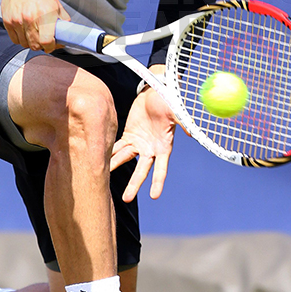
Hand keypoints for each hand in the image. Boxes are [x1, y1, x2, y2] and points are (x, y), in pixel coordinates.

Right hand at [1, 0, 70, 51]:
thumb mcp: (57, 6)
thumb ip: (62, 23)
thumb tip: (65, 38)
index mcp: (45, 14)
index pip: (46, 41)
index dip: (50, 47)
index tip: (51, 46)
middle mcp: (30, 18)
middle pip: (35, 45)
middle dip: (41, 45)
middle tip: (42, 40)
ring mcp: (17, 20)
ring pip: (24, 43)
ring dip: (30, 42)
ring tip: (33, 34)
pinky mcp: (8, 21)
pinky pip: (14, 39)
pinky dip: (20, 38)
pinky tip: (24, 31)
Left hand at [110, 74, 175, 202]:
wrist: (155, 92)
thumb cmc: (168, 102)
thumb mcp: (175, 111)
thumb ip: (182, 122)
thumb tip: (192, 133)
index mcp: (163, 148)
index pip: (161, 169)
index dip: (158, 183)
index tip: (154, 196)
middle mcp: (150, 150)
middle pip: (141, 171)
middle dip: (134, 185)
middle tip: (126, 198)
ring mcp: (139, 144)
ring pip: (126, 160)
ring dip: (116, 168)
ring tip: (103, 178)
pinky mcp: (129, 136)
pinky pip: (118, 147)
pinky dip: (110, 152)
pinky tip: (98, 158)